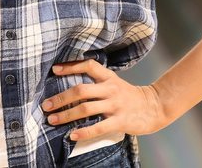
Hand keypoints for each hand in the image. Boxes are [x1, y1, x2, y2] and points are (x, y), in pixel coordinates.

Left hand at [42, 59, 167, 140]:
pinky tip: (72, 135)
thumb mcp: (115, 83)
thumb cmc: (129, 96)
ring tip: (52, 120)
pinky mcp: (120, 120)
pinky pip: (99, 126)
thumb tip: (72, 87)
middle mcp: (111, 89)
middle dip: (61, 98)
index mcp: (109, 77)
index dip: (70, 66)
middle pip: (81, 90)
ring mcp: (115, 105)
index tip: (54, 70)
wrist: (155, 107)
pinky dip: (84, 131)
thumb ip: (98, 82)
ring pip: (86, 108)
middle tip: (46, 105)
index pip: (88, 65)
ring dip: (66, 115)